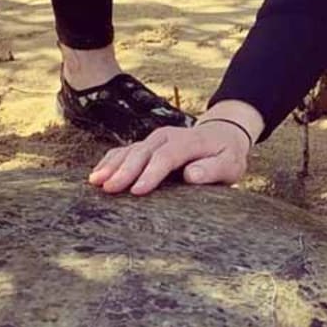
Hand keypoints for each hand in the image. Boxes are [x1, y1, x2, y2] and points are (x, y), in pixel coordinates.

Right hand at [89, 110, 257, 195]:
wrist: (221, 136)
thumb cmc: (225, 156)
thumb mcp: (230, 164)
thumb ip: (213, 169)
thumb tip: (191, 175)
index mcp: (190, 141)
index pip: (168, 156)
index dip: (151, 173)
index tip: (138, 190)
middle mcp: (168, 136)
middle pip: (143, 152)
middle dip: (125, 170)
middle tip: (110, 188)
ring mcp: (154, 139)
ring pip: (129, 150)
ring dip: (112, 165)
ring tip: (96, 181)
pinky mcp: (146, 145)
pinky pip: (124, 151)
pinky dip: (110, 161)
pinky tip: (96, 175)